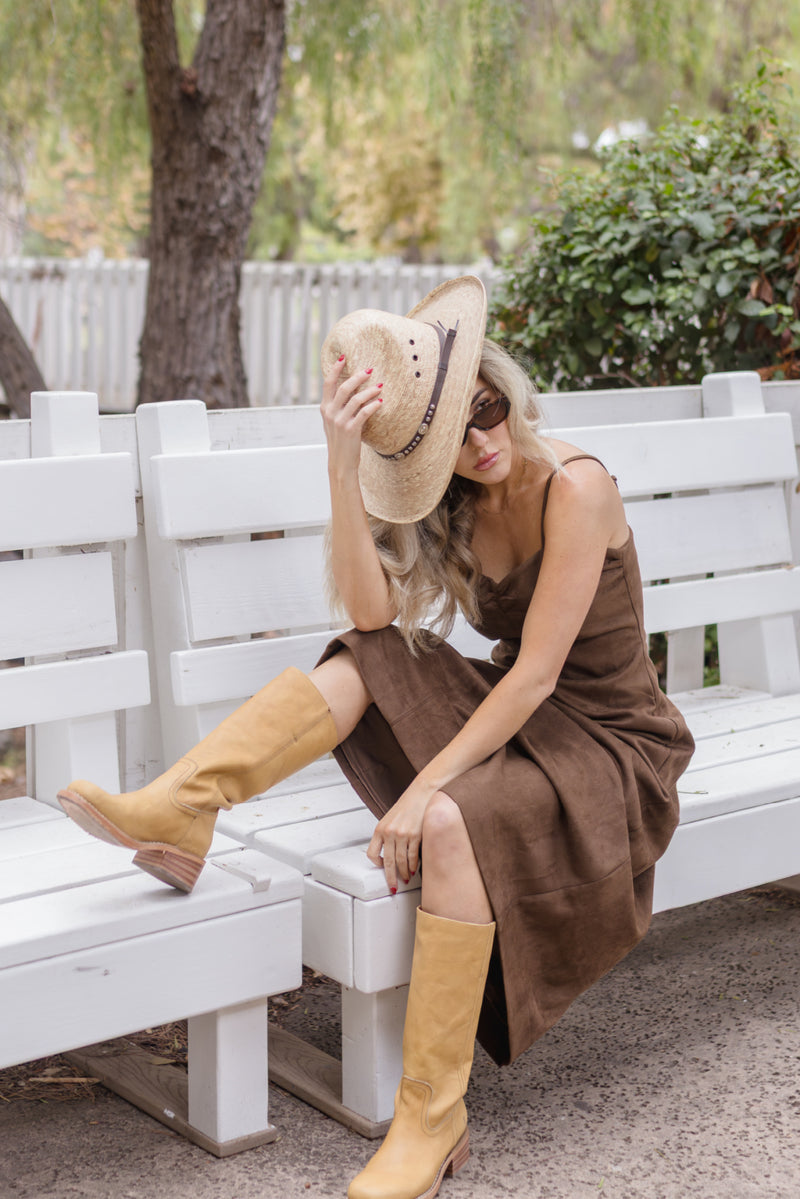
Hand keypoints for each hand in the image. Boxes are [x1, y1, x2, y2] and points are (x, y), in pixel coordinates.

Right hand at [320, 356, 382, 477]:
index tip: (344, 357)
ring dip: (370, 391)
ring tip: (380, 387)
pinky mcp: (351, 429)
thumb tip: (350, 390)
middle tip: (370, 370)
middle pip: (344, 387)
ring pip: (356, 399)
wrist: (340, 462)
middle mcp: (330, 413)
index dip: (335, 368)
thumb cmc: (340, 441)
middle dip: (358, 376)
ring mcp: (340, 421)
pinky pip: (364, 412)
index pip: (328, 383)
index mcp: (325, 408)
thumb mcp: (334, 422)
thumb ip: (338, 406)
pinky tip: (380, 402)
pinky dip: (373, 405)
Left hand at [366, 776, 436, 891]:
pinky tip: (414, 869)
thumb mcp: (391, 819)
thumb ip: (387, 834)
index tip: (382, 868)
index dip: (377, 864)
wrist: (422, 793)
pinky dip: (413, 865)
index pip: (372, 853)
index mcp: (380, 829)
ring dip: (404, 873)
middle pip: (388, 863)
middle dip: (390, 878)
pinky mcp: (415, 835)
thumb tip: (388, 853)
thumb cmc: (408, 805)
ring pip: (401, 862)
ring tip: (406, 878)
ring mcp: (402, 834)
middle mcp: (389, 832)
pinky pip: (412, 856)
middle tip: (393, 887)